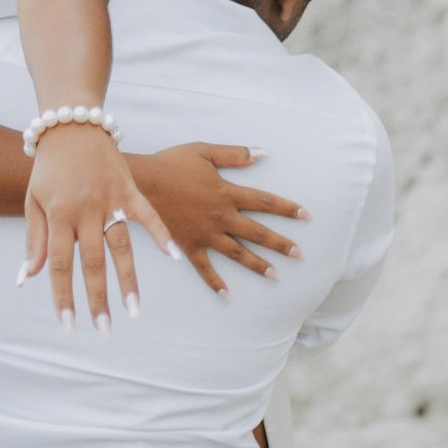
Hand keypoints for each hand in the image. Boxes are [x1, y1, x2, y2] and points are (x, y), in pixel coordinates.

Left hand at [21, 121, 179, 328]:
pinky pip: (147, 215)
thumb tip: (26, 278)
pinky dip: (161, 234)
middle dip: (96, 299)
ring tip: (134, 309)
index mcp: (58, 216)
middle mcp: (84, 211)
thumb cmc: (49, 167)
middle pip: (91, 263)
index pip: (59, 265)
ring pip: (120, 246)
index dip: (62, 296)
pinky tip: (173, 257)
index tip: (68, 325)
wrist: (70, 125)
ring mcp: (109, 200)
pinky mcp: (129, 189)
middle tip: (103, 330)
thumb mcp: (33, 201)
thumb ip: (33, 240)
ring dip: (128, 279)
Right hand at [133, 145, 306, 298]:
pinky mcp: (188, 246)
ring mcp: (205, 234)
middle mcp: (220, 217)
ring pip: (237, 253)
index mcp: (227, 193)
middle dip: (281, 244)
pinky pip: (205, 268)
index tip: (306, 215)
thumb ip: (235, 154)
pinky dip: (215, 283)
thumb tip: (264, 153)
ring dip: (258, 265)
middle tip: (300, 254)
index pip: (264, 202)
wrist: (141, 184)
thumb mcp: (205, 152)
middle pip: (257, 233)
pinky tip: (227, 296)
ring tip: (276, 275)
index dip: (286, 208)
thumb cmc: (171, 164)